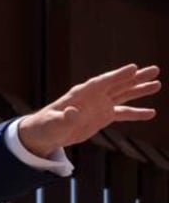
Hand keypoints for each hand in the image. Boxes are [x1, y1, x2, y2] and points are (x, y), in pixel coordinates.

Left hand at [18, 63, 160, 157]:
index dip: (117, 75)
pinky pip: (122, 114)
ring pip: (123, 95)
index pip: (102, 82)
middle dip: (135, 78)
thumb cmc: (46, 126)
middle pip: (118, 84)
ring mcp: (100, 105)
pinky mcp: (103, 117)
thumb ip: (64, 118)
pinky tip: (151, 113)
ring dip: (139, 90)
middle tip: (155, 70)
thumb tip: (73, 113)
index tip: (133, 68)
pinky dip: (136, 113)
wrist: (46, 134)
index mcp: (82, 93)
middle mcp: (94, 96)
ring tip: (157, 84)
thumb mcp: (53, 123)